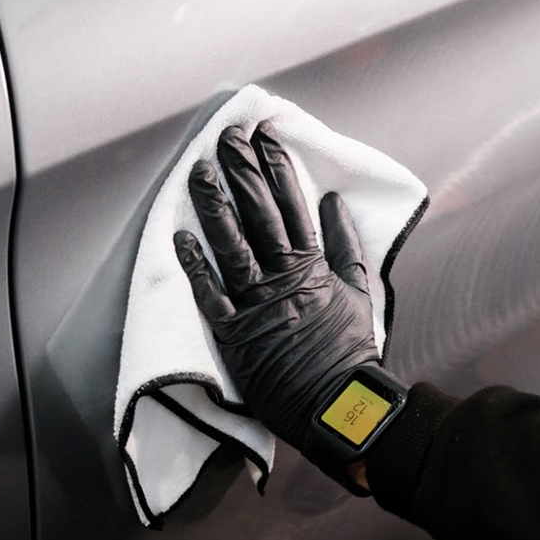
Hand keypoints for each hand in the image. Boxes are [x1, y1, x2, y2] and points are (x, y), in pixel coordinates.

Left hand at [174, 121, 378, 464]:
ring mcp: (255, 304)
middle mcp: (281, 277)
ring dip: (213, 207)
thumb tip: (333, 203)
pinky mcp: (234, 334)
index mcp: (312, 266)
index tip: (264, 137)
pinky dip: (194, 267)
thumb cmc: (349, 349)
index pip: (291, 206)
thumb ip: (346, 244)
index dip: (276, 168)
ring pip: (230, 245)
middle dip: (242, 172)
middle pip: (257, 215)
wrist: (337, 403)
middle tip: (227, 136)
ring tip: (198, 171)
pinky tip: (180, 237)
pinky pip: (210, 295)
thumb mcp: (359, 290)